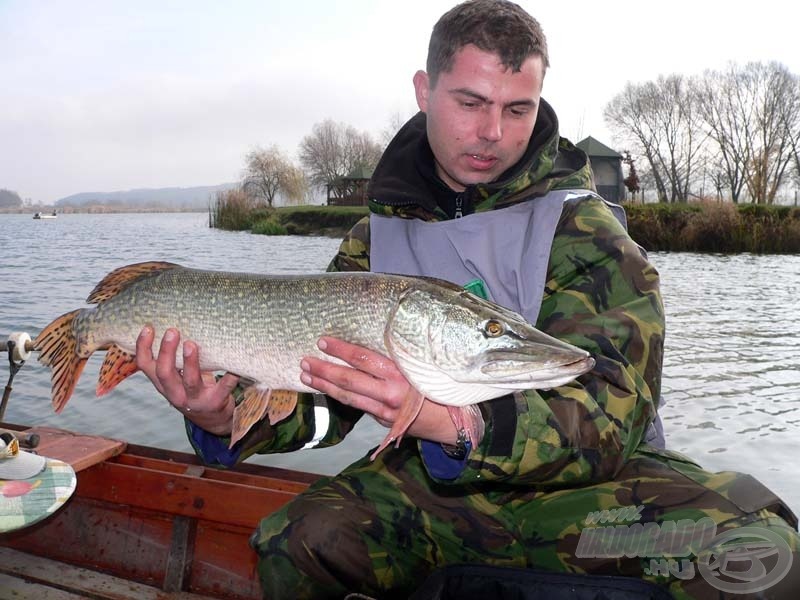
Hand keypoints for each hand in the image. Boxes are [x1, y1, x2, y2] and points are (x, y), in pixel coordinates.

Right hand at [135, 326, 238, 435]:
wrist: (213, 419)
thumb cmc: (193, 389)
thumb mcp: (178, 377)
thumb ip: (174, 359)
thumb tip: (176, 322)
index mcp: (163, 384)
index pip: (146, 366)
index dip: (143, 347)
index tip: (148, 328)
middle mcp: (175, 393)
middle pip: (165, 373)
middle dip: (167, 352)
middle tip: (172, 331)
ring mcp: (195, 399)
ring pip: (190, 381)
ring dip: (190, 362)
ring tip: (191, 345)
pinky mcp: (216, 401)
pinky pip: (223, 388)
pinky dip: (229, 376)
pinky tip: (234, 366)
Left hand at [299, 337, 458, 444]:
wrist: (452, 423)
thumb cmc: (439, 388)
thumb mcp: (422, 368)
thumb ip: (398, 361)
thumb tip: (371, 349)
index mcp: (400, 375)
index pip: (364, 360)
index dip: (341, 350)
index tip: (323, 342)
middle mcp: (389, 393)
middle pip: (349, 380)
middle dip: (324, 370)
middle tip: (305, 360)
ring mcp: (384, 410)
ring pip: (348, 397)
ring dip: (324, 386)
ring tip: (306, 376)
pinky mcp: (383, 421)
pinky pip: (357, 405)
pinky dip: (339, 396)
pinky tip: (327, 389)